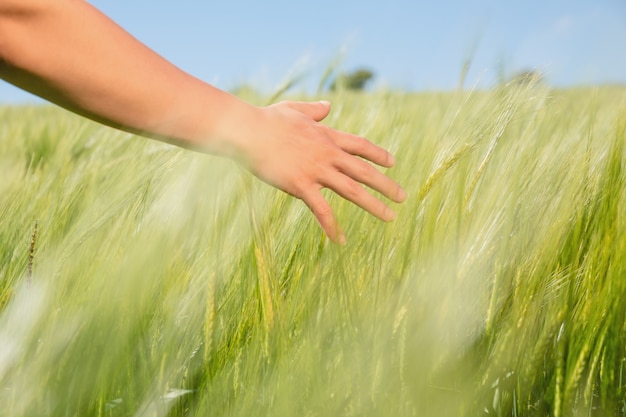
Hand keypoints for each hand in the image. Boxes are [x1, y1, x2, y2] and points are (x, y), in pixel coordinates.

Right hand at [241, 100, 406, 243]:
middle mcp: (328, 154)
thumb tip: (328, 106)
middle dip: (386, 184)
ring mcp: (317, 170)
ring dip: (374, 205)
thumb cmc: (267, 120)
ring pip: (353, 190)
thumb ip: (314, 110)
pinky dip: (332, 226)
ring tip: (391, 217)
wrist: (248, 131)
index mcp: (327, 136)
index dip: (378, 154)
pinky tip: (341, 240)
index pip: (360, 146)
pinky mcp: (301, 185)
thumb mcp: (294, 109)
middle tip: (403, 196)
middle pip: (364, 170)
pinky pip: (322, 210)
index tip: (392, 162)